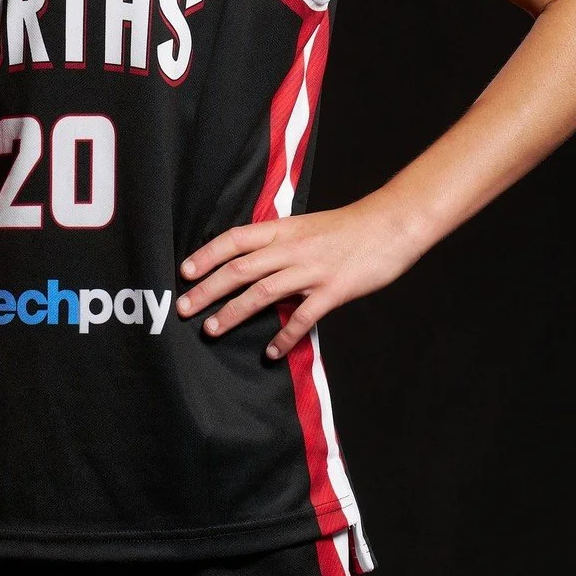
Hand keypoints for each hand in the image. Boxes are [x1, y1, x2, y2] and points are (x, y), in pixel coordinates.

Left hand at [175, 195, 421, 359]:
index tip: (184, 272)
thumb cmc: (350, 227)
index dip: (207, 255)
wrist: (393, 223)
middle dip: (208, 289)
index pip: (235, 240)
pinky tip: (271, 352)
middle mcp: (292, 248)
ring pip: (263, 292)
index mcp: (284, 229)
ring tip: (213, 329)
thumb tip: (250, 258)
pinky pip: (303, 317)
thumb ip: (280, 241)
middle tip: (183, 309)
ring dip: (234, 312)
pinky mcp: (334, 290)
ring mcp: (313, 269)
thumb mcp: (307, 225)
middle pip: (240, 268)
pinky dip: (285, 336)